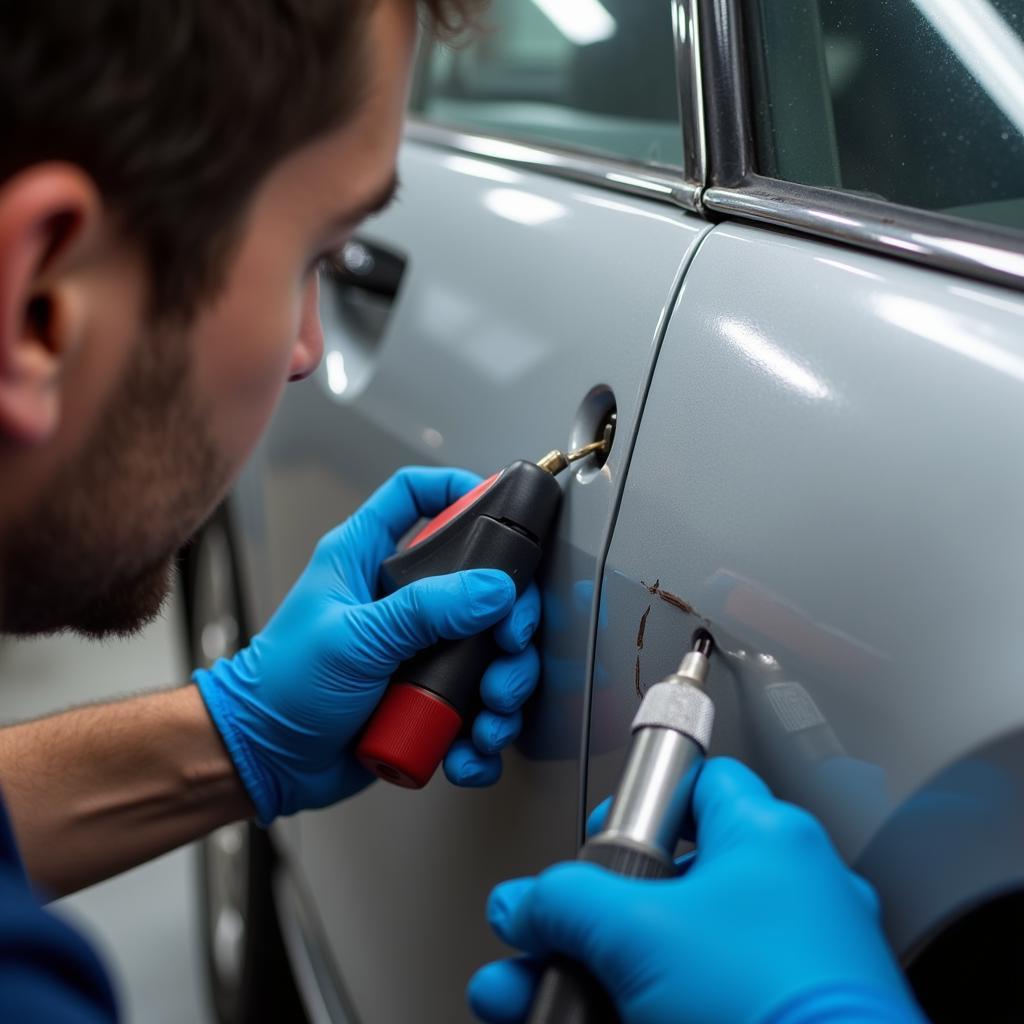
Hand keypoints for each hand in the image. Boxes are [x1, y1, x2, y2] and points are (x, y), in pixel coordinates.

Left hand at [194, 467, 541, 823]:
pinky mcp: (426, 695)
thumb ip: (424, 610)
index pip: (413, 496)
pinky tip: (471, 748)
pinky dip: (483, 731)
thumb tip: (492, 588)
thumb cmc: (281, 688)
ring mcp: (417, 649)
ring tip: (489, 713)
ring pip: (489, 651)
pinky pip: (475, 707)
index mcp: (367, 560)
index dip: (455, 488)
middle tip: (510, 646)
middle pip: (478, 582)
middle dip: (509, 619)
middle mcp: (398, 599)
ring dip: (504, 683)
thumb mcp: (354, 638)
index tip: (499, 503)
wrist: (265, 763)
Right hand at [469, 758, 926, 1023]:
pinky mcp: (786, 1013)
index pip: (696, 783)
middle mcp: (793, 893)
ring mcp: (795, 963)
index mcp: (770, 838)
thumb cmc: (766, 1007)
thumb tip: (524, 903)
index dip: (638, 803)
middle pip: (673, 881)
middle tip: (554, 941)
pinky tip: (588, 1021)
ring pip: (679, 951)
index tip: (597, 841)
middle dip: (595, 916)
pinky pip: (704, 995)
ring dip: (603, 968)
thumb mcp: (638, 931)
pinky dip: (644, 1005)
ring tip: (537, 999)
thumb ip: (566, 901)